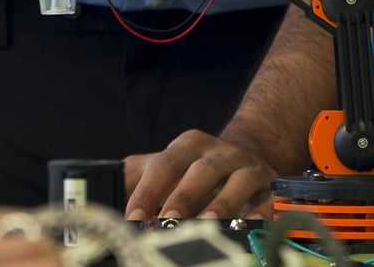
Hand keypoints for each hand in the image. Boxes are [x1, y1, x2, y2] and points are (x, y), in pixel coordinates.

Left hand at [124, 129, 279, 220]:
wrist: (251, 156)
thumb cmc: (199, 169)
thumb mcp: (169, 164)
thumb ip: (137, 175)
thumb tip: (103, 190)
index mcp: (190, 145)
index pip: (165, 163)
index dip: (147, 190)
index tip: (133, 217)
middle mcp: (221, 152)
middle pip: (201, 170)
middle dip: (183, 197)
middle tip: (167, 221)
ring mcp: (249, 168)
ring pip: (236, 183)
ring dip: (219, 205)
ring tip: (204, 225)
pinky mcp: (270, 187)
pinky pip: (265, 201)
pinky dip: (256, 216)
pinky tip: (243, 229)